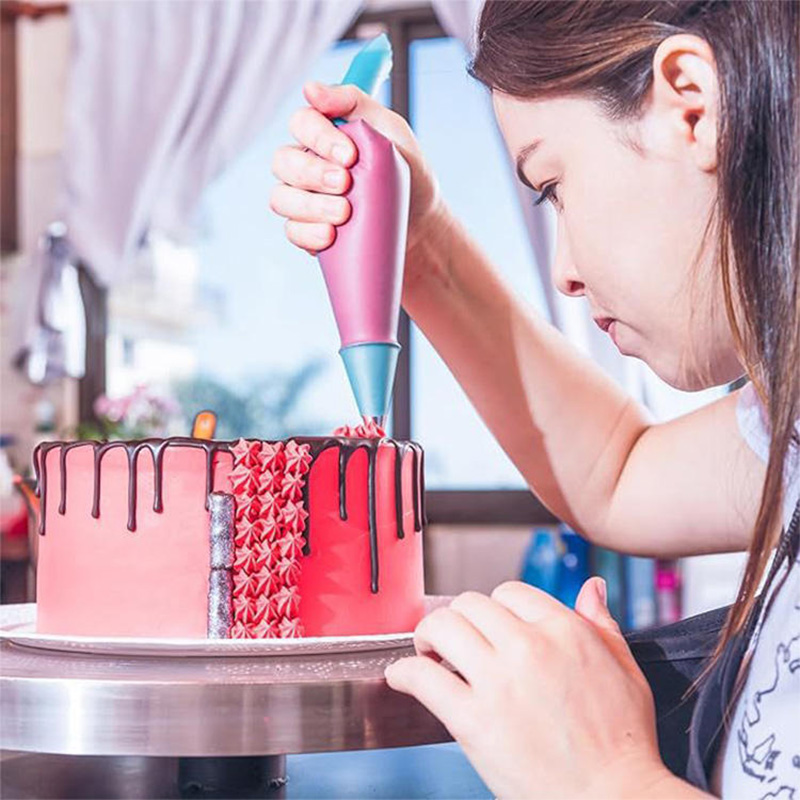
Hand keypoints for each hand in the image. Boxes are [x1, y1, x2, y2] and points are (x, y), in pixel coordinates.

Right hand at [270, 81, 444, 257]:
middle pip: (283, 161)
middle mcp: (306, 163)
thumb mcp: (390, 130)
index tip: (350, 154)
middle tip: (345, 183)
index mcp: (322, 134)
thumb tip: (310, 89)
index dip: (319, 137)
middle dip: (312, 173)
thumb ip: (355, 102)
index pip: (301, 123)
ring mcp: (303, 198)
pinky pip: (292, 231)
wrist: (421, 219)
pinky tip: (330, 235)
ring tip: (343, 213)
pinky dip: (309, 233)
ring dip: (310, 206)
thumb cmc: (405, 169)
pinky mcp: (308, 230)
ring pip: (281, 198)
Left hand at [386, 579, 680, 798]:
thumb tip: (592, 587)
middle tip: (455, 640)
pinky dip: (403, 672)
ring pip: (442, 627)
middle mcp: (528, 646)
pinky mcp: (473, 720)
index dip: (496, 609)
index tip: (490, 627)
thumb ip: (602, 623)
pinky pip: (422, 677)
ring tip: (430, 651)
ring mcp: (498, 682)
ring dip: (429, 635)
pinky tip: (402, 677)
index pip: (509, 592)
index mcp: (564, 629)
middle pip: (470, 604)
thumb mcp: (625, 670)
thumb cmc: (624, 742)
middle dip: (460, 619)